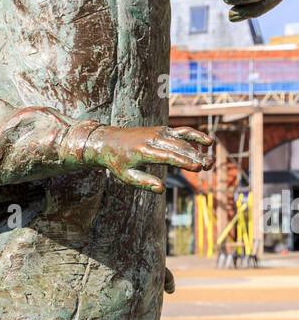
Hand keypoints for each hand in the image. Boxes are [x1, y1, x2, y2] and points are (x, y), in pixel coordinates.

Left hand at [86, 125, 213, 192]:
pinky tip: (208, 142)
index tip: (197, 168)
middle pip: (179, 148)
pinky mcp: (162, 130)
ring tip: (210, 162)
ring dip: (198, 150)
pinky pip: (182, 132)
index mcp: (144, 151)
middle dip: (195, 157)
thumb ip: (144, 182)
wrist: (108, 140)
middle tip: (209, 166)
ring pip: (182, 141)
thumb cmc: (117, 162)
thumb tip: (162, 189)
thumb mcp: (126, 176)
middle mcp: (153, 139)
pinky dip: (195, 136)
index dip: (183, 162)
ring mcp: (159, 133)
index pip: (167, 156)